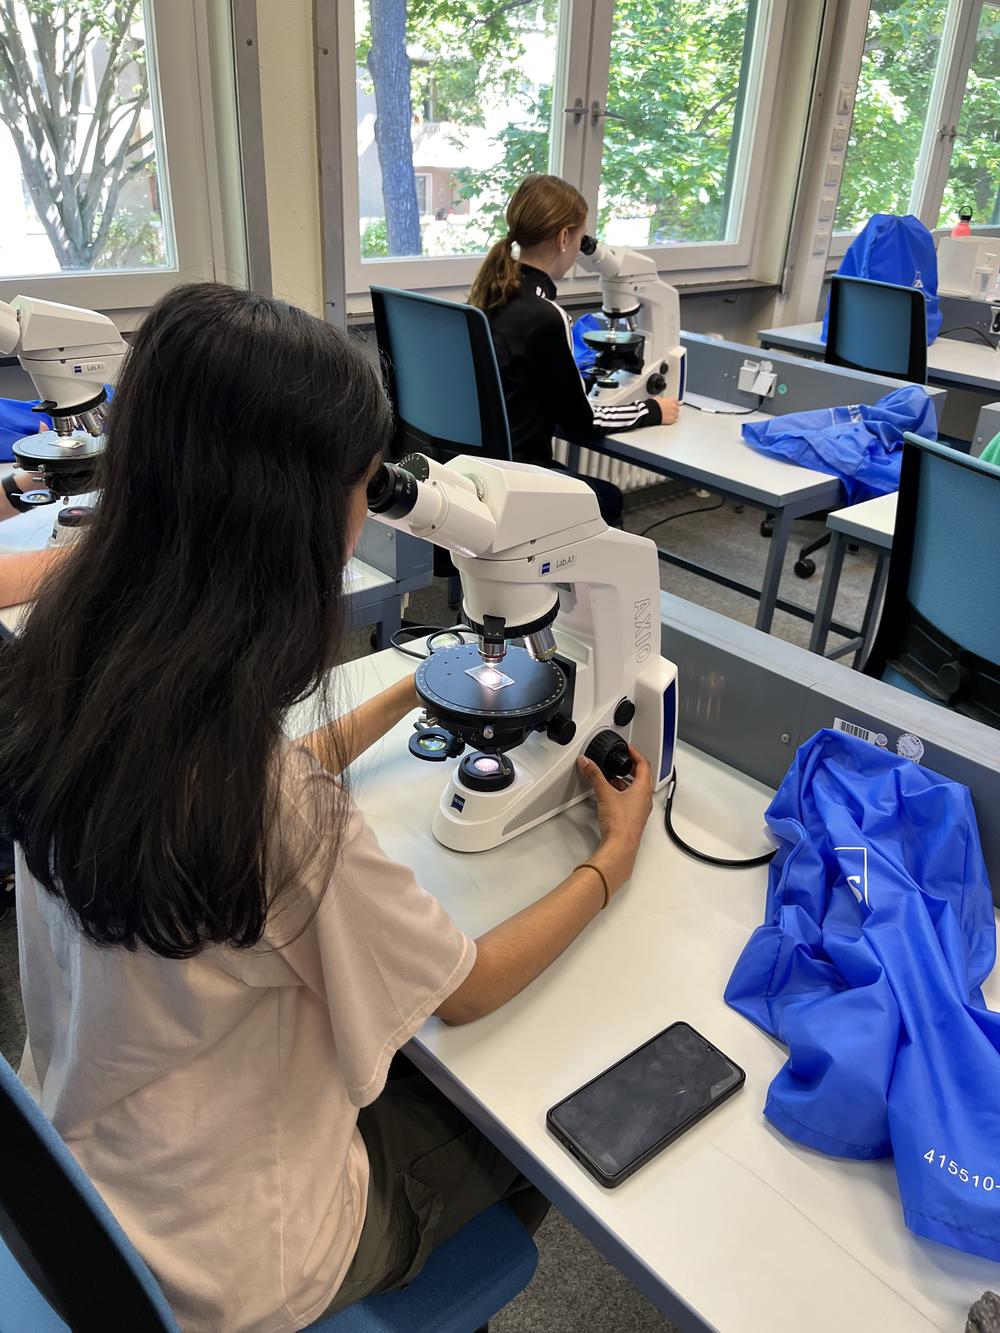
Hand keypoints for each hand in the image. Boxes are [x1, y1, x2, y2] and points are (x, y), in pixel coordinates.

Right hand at [577, 744, 653, 895]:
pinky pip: (630, 802)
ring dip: (625, 782)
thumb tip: (587, 763)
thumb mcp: (605, 793)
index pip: (644, 765)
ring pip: (636, 790)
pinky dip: (622, 795)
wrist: (620, 846)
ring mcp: (640, 810)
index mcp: (643, 789)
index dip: (636, 754)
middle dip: (630, 768)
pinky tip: (610, 797)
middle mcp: (645, 799)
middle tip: (621, 762)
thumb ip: (594, 775)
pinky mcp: (633, 819)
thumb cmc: (620, 824)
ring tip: (611, 779)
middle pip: (642, 777)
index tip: (629, 749)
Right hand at [653, 396, 679, 424]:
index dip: (674, 404)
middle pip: (677, 409)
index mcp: (672, 400)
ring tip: (667, 416)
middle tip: (668, 411)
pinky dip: (671, 420)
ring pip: (676, 415)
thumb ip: (662, 400)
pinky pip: (673, 420)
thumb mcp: (657, 398)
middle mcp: (674, 407)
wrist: (651, 412)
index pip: (677, 402)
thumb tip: (661, 400)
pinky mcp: (671, 420)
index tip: (673, 405)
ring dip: (673, 415)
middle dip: (673, 410)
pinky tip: (667, 419)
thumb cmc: (653, 405)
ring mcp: (673, 414)